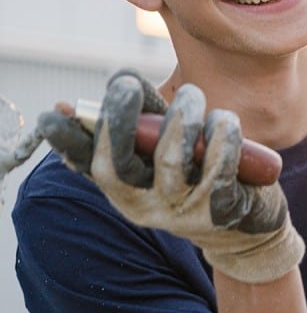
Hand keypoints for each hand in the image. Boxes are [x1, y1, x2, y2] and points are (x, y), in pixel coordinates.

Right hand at [38, 70, 303, 282]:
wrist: (247, 229)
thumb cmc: (200, 174)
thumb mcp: (167, 150)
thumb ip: (143, 117)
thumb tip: (104, 82)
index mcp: (125, 189)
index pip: (88, 165)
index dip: (68, 141)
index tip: (52, 114)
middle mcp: (145, 204)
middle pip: (119, 166)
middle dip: (119, 121)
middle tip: (127, 86)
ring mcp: (182, 211)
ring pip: (170, 162)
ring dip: (180, 119)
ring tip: (192, 95)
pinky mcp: (221, 211)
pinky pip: (218, 170)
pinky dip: (222, 140)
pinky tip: (224, 122)